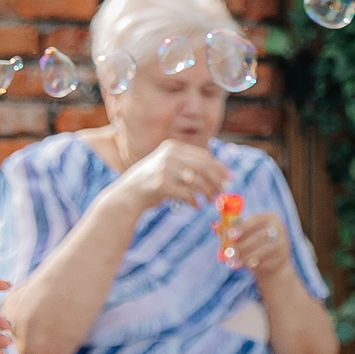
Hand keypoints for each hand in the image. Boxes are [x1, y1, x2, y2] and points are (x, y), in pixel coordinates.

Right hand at [113, 139, 228, 216]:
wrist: (126, 195)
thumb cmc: (151, 182)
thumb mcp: (167, 166)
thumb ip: (188, 165)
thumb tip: (219, 173)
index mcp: (172, 147)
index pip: (204, 156)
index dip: (219, 168)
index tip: (228, 178)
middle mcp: (169, 155)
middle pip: (204, 168)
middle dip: (217, 181)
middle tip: (222, 192)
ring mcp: (164, 169)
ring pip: (198, 182)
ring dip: (208, 193)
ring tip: (210, 201)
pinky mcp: (162, 185)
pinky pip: (188, 194)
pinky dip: (195, 201)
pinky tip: (195, 206)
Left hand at [225, 211, 292, 279]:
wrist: (271, 263)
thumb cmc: (253, 244)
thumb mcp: (243, 235)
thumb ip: (229, 229)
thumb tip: (214, 226)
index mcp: (269, 218)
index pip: (256, 220)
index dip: (242, 227)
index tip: (230, 235)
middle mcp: (279, 228)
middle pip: (260, 236)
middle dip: (242, 246)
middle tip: (228, 253)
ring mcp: (283, 243)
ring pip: (263, 250)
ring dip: (245, 257)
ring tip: (232, 263)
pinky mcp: (283, 257)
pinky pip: (267, 261)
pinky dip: (253, 264)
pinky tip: (245, 266)